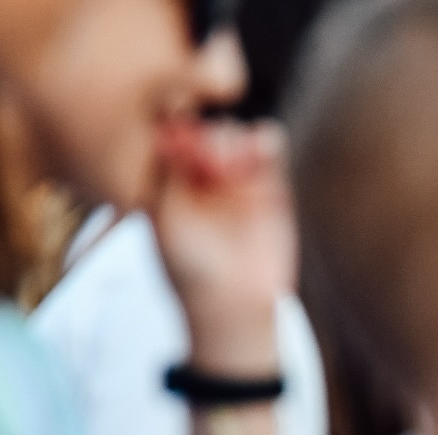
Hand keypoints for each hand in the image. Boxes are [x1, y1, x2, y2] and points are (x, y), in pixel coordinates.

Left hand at [152, 119, 294, 374]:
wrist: (234, 304)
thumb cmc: (190, 270)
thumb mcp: (167, 220)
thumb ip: (169, 176)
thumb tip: (170, 129)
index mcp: (169, 180)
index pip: (171, 137)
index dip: (175, 128)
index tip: (179, 136)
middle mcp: (203, 176)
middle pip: (205, 130)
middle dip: (208, 136)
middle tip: (211, 157)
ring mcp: (237, 180)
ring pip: (237, 136)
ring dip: (235, 138)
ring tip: (235, 161)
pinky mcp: (271, 187)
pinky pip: (270, 150)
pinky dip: (268, 141)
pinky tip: (263, 153)